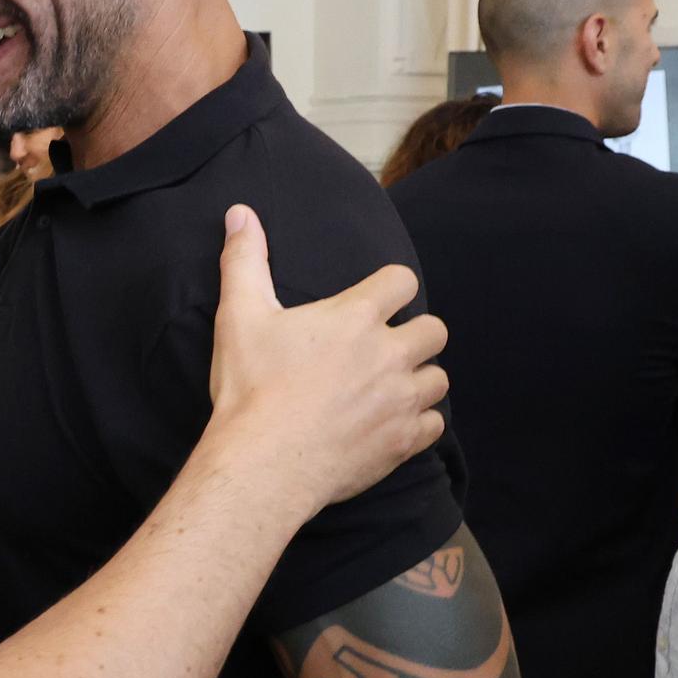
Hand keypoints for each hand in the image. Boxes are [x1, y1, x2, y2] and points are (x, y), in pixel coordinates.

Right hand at [207, 206, 447, 521]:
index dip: (390, 288)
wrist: (264, 463)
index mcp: (355, 318)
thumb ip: (245, 261)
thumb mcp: (239, 317)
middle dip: (414, 335)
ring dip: (419, 379)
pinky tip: (392, 424)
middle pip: (434, 330)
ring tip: (390, 387)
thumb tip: (240, 213)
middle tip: (383, 349)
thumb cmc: (251, 389)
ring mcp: (400, 400)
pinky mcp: (402, 441)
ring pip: (438, 378)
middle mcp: (389, 354)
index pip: (402, 281)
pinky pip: (434, 424)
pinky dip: (418, 423)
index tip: (374, 302)